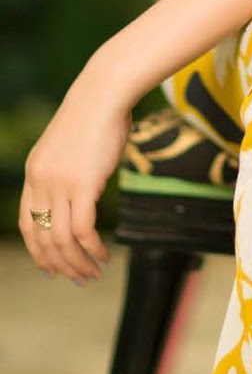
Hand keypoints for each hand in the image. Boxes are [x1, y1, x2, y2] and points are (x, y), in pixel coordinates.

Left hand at [18, 69, 130, 284]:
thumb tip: (80, 193)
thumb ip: (66, 172)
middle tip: (78, 279)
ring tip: (94, 273)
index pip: (27, 224)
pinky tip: (103, 255)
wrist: (103, 94)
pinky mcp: (83, 185)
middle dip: (60, 265)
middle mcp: (41, 182)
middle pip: (43, 238)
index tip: (52, 268)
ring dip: (78, 263)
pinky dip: (92, 249)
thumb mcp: (69, 148)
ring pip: (62, 240)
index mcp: (34, 173)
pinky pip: (83, 230)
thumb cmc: (95, 116)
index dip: (38, 251)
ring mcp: (59, 184)